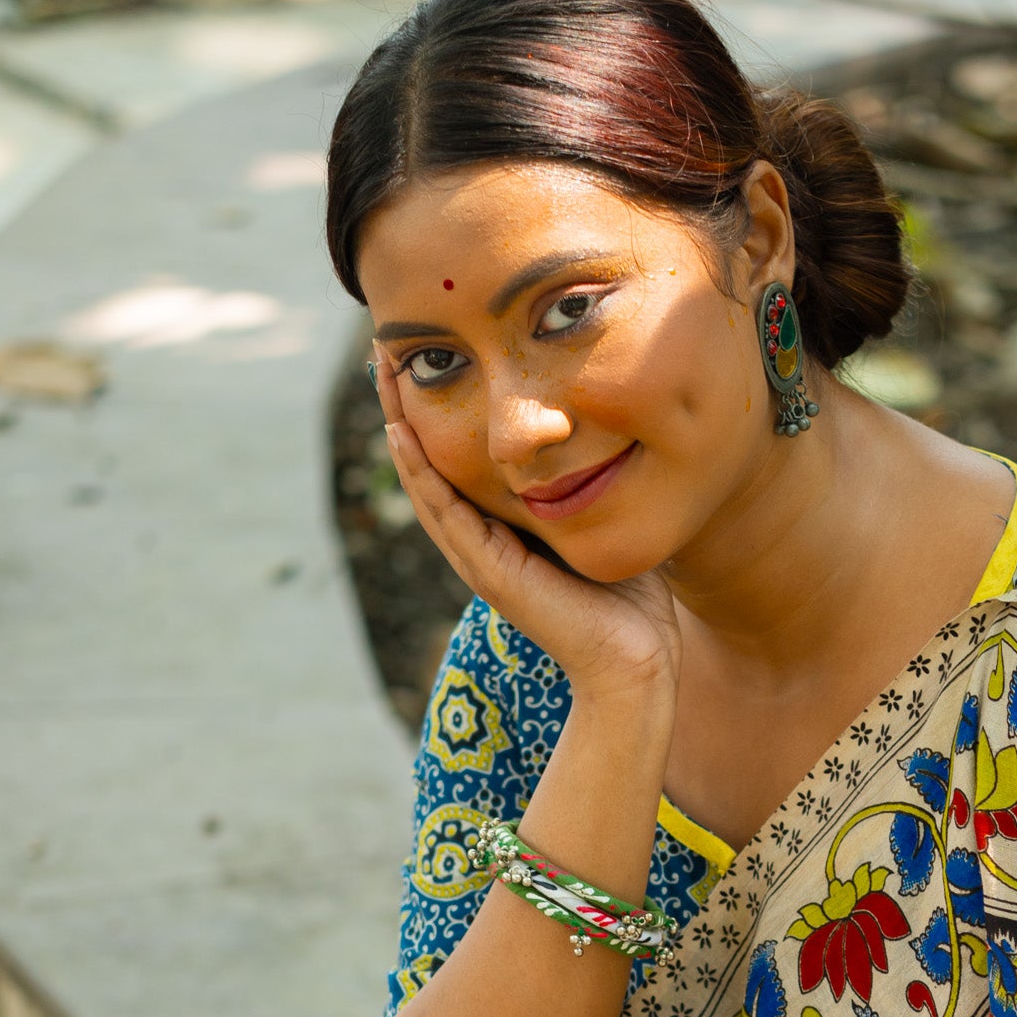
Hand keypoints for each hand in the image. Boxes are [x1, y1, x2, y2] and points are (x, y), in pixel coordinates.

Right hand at [372, 348, 680, 708]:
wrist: (635, 661)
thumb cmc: (633, 603)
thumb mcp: (605, 524)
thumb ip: (595, 490)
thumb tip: (613, 440)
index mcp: (507, 535)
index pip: (461, 466)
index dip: (441, 417)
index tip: (433, 362)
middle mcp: (484, 545)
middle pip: (430, 467)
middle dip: (407, 409)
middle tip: (385, 354)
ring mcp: (481, 560)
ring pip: (425, 483)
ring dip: (400, 428)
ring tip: (381, 378)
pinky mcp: (490, 571)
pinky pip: (445, 511)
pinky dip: (420, 472)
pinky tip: (400, 433)